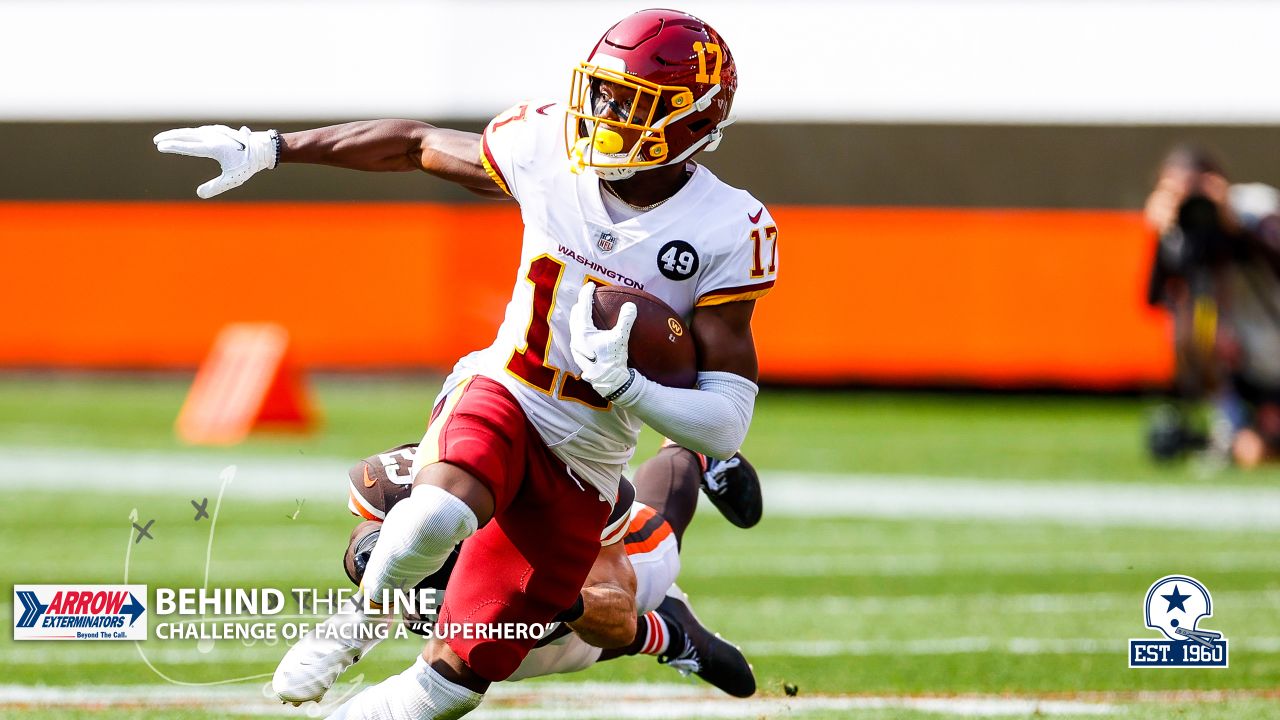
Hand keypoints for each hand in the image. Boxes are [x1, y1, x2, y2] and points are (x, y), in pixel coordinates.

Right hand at [153, 125, 278, 197]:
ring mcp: (215, 131)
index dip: (174, 147)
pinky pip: (198, 131)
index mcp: (214, 147)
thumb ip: (216, 187)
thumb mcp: (233, 179)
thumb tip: (200, 194)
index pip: (189, 147)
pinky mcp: (217, 130)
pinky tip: (182, 136)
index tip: (160, 147)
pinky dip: (187, 133)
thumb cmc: (247, 165)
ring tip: (164, 138)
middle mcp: (213, 136)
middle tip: (156, 141)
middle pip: (186, 135)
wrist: (261, 148)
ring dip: (177, 134)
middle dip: (170, 138)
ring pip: (191, 132)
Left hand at [569, 283, 637, 398]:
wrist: (610, 381)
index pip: (583, 307)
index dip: (586, 294)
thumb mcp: (621, 338)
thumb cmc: (613, 359)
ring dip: (580, 316)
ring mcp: (576, 347)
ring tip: (588, 311)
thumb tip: (630, 305)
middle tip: (589, 296)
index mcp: (583, 331)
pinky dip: (582, 327)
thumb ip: (625, 320)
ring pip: (575, 326)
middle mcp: (576, 338)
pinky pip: (577, 335)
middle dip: (581, 304)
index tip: (591, 285)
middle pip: (575, 315)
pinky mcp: (579, 355)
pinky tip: (590, 331)